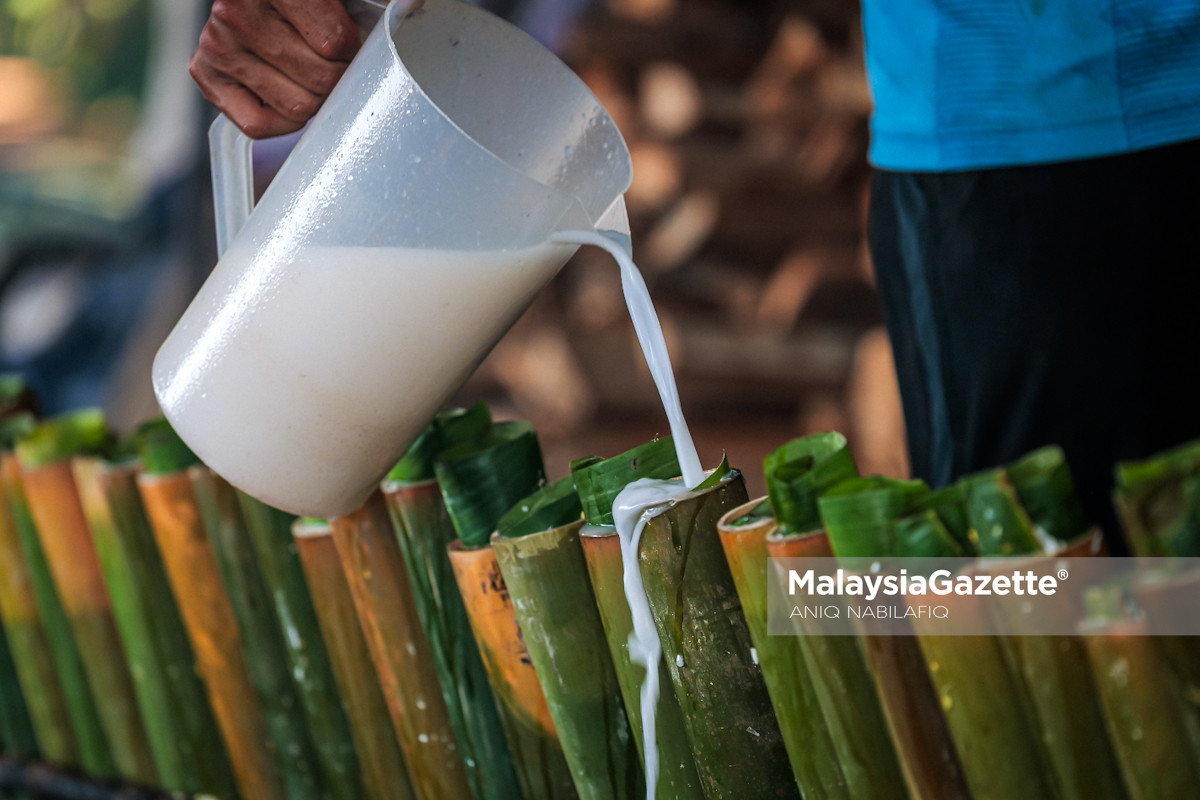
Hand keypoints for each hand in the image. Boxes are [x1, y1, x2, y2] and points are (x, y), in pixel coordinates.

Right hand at [190, 0, 361, 138]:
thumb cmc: (300, 2)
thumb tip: (413, 6)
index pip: (335, 42)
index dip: (352, 50)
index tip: (347, 45)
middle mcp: (235, 13)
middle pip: (320, 79)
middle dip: (335, 77)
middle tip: (330, 66)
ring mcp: (218, 46)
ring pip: (296, 106)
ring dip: (312, 98)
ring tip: (307, 76)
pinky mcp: (205, 74)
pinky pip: (258, 126)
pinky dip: (281, 121)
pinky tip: (285, 94)